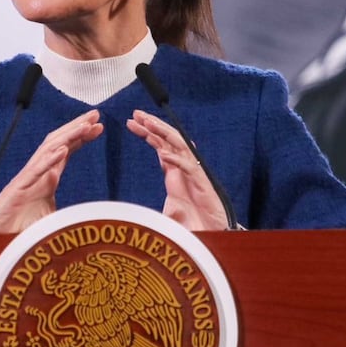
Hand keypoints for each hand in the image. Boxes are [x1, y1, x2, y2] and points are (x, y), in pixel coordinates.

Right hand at [0, 109, 103, 232]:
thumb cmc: (18, 227)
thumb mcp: (50, 219)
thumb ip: (66, 214)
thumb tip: (86, 217)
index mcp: (46, 177)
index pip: (65, 150)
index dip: (81, 137)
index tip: (98, 127)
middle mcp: (37, 172)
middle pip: (58, 143)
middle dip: (76, 128)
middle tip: (95, 115)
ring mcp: (27, 179)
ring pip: (47, 151)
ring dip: (67, 137)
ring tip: (84, 126)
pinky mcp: (18, 189)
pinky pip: (35, 171)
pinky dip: (49, 160)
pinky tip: (62, 150)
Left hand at [127, 110, 227, 230]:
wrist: (214, 233)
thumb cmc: (194, 221)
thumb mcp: (168, 210)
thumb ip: (153, 201)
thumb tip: (138, 211)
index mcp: (174, 171)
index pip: (159, 145)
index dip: (146, 132)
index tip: (131, 122)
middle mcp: (183, 168)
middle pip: (167, 140)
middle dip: (152, 125)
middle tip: (136, 113)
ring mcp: (194, 174)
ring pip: (179, 146)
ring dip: (163, 133)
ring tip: (148, 123)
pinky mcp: (202, 184)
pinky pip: (188, 168)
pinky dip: (176, 160)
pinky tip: (163, 154)